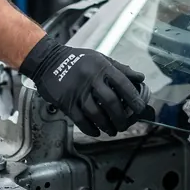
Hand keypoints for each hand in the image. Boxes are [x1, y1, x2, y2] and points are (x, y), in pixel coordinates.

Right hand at [19, 37, 146, 135]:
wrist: (48, 61)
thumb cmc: (77, 60)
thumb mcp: (100, 58)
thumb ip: (121, 69)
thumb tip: (140, 78)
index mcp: (101, 67)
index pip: (122, 83)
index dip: (134, 97)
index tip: (140, 108)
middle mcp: (91, 79)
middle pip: (110, 102)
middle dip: (121, 117)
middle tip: (125, 125)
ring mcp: (77, 91)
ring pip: (96, 113)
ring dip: (106, 125)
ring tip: (113, 131)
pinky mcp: (66, 102)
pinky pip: (80, 119)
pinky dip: (90, 128)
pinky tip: (97, 131)